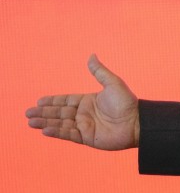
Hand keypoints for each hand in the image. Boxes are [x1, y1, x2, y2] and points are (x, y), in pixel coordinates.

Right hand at [25, 54, 139, 149]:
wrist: (138, 123)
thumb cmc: (128, 103)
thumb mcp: (113, 83)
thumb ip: (99, 71)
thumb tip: (91, 55)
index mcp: (88, 101)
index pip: (65, 101)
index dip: (52, 101)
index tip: (38, 101)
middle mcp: (85, 114)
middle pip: (60, 113)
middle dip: (44, 113)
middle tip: (28, 113)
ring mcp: (85, 126)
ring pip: (61, 124)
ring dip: (46, 123)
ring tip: (31, 122)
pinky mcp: (88, 138)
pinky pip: (69, 134)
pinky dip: (57, 132)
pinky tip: (45, 131)